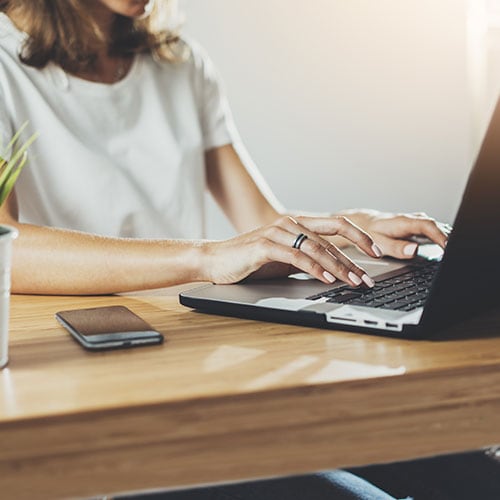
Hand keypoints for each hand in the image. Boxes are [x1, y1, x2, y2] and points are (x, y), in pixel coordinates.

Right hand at [201, 216, 382, 286]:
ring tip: (354, 282)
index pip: (336, 225)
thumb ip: (307, 259)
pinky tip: (328, 279)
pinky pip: (297, 257)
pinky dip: (315, 268)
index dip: (360, 237)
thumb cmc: (250, 261)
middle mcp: (291, 223)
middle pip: (332, 236)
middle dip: (355, 258)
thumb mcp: (284, 259)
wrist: (216, 260)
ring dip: (339, 267)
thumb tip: (334, 270)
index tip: (377, 252)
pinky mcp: (265, 245)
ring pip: (317, 247)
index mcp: (298, 224)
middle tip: (368, 277)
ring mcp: (278, 232)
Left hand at [340, 209, 448, 258]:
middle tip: (457, 253)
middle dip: (449, 238)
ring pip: (437, 227)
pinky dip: (442, 237)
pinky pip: (434, 229)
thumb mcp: (379, 243)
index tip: (449, 247)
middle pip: (436, 225)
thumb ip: (396, 248)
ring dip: (447, 236)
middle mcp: (412, 219)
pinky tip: (447, 247)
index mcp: (404, 222)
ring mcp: (416, 221)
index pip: (428, 226)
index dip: (440, 236)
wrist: (365, 222)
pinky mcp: (418, 226)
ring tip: (454, 251)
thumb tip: (414, 250)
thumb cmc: (370, 233)